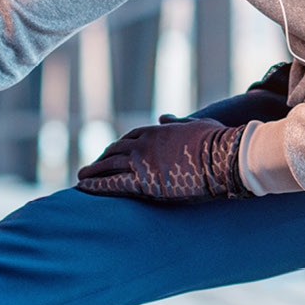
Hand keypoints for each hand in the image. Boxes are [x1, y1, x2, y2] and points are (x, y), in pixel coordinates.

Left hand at [73, 120, 252, 201]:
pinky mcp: (145, 182)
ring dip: (92, 172)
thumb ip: (177, 121)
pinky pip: (113, 184)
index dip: (118, 147)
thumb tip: (164, 116)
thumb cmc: (217, 139)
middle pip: (115, 151)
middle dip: (101, 160)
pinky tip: (83, 188)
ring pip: (109, 166)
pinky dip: (95, 185)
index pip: (129, 138)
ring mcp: (142, 162)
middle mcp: (143, 144)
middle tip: (91, 167)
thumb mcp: (196, 123)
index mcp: (156, 130)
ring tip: (80, 178)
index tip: (110, 153)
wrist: (224, 156)